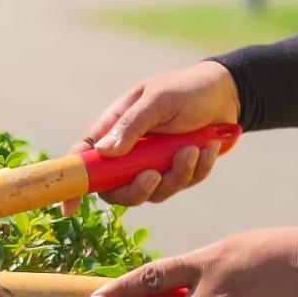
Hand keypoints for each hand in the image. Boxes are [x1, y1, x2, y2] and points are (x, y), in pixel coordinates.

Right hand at [62, 60, 240, 213]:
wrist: (228, 93)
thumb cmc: (187, 89)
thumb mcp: (158, 100)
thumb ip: (132, 125)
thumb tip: (105, 152)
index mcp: (115, 129)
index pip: (86, 160)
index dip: (75, 184)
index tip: (70, 207)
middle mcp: (131, 152)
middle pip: (118, 190)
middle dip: (137, 189)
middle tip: (154, 175)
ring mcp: (155, 164)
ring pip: (154, 192)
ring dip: (176, 174)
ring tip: (193, 148)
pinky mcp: (180, 171)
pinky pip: (183, 184)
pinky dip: (198, 168)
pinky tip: (208, 147)